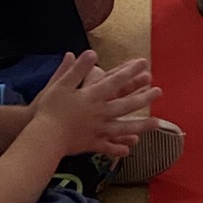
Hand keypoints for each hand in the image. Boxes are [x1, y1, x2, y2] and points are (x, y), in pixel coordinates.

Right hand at [30, 51, 161, 160]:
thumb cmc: (49, 109)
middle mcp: (99, 113)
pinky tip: (128, 150)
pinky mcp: (90, 144)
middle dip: (143, 98)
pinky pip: (107, 146)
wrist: (43, 137)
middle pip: (125, 105)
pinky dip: (117, 148)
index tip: (144, 63)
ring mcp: (97, 130)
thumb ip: (76, 69)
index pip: (115, 81)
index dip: (130, 71)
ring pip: (123, 127)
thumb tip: (91, 53)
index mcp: (92, 97)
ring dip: (141, 125)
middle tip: (159, 92)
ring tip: (156, 123)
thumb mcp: (60, 85)